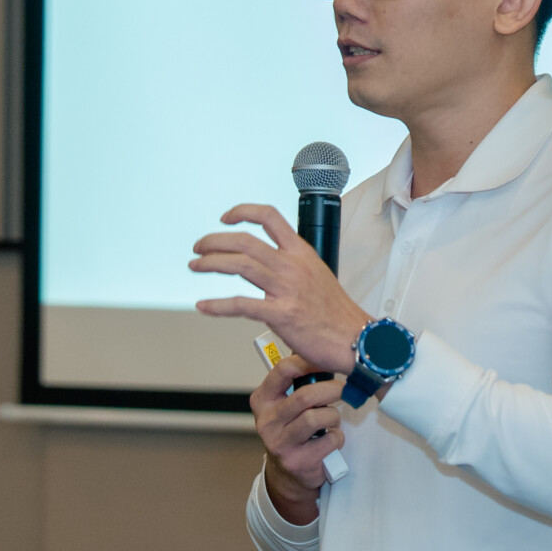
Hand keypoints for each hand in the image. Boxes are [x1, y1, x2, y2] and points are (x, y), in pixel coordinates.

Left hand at [189, 204, 370, 374]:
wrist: (356, 338)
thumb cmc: (336, 312)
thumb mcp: (317, 275)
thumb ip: (293, 266)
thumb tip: (269, 265)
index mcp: (301, 252)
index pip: (270, 217)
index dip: (243, 212)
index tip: (226, 218)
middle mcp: (292, 266)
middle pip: (245, 240)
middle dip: (214, 240)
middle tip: (199, 246)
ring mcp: (287, 289)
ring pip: (240, 265)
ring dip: (210, 263)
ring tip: (195, 266)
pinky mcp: (281, 315)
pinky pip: (242, 305)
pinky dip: (217, 305)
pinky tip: (204, 305)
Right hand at [251, 354, 341, 521]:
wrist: (288, 473)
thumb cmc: (291, 429)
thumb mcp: (284, 404)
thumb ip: (296, 381)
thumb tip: (319, 349)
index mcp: (262, 400)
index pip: (283, 370)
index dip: (309, 361)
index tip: (328, 359)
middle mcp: (266, 421)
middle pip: (305, 396)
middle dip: (331, 389)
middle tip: (343, 388)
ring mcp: (280, 443)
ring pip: (316, 418)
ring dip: (333, 415)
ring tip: (332, 419)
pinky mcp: (297, 461)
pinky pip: (328, 440)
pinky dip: (336, 437)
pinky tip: (331, 438)